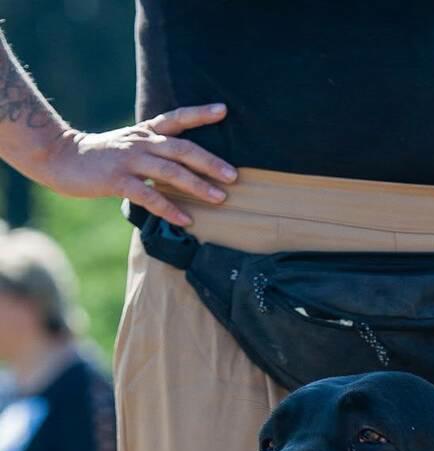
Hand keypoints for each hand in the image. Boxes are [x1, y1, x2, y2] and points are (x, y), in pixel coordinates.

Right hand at [36, 106, 235, 228]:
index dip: (199, 114)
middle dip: (210, 162)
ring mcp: (129, 160)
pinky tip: (186, 220)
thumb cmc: (101, 157)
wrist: (63, 158)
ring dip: (197, 186)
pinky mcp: (117, 180)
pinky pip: (149, 195)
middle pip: (182, 149)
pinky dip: (169, 208)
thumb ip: (155, 151)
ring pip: (170, 171)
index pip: (176, 118)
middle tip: (234, 176)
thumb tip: (185, 168)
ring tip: (219, 199)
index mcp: (145, 132)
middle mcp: (141, 142)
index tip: (223, 110)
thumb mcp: (130, 146)